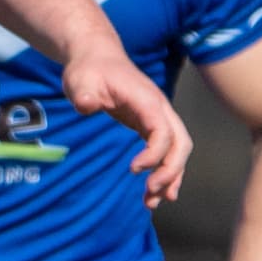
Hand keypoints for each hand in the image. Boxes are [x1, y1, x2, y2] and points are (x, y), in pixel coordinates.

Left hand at [58, 39, 190, 205]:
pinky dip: (164, 170)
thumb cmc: (89, 69)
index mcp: (146, 99)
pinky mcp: (150, 124)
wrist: (96, 57)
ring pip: (177, 150)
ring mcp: (157, 117)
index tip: (133, 169)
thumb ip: (84, 92)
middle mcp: (159, 109)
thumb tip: (88, 105)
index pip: (163, 130)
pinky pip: (165, 150)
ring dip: (170, 176)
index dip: (154, 153)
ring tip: (152, 202)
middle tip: (150, 193)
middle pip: (181, 143)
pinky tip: (155, 190)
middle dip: (171, 170)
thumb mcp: (80, 79)